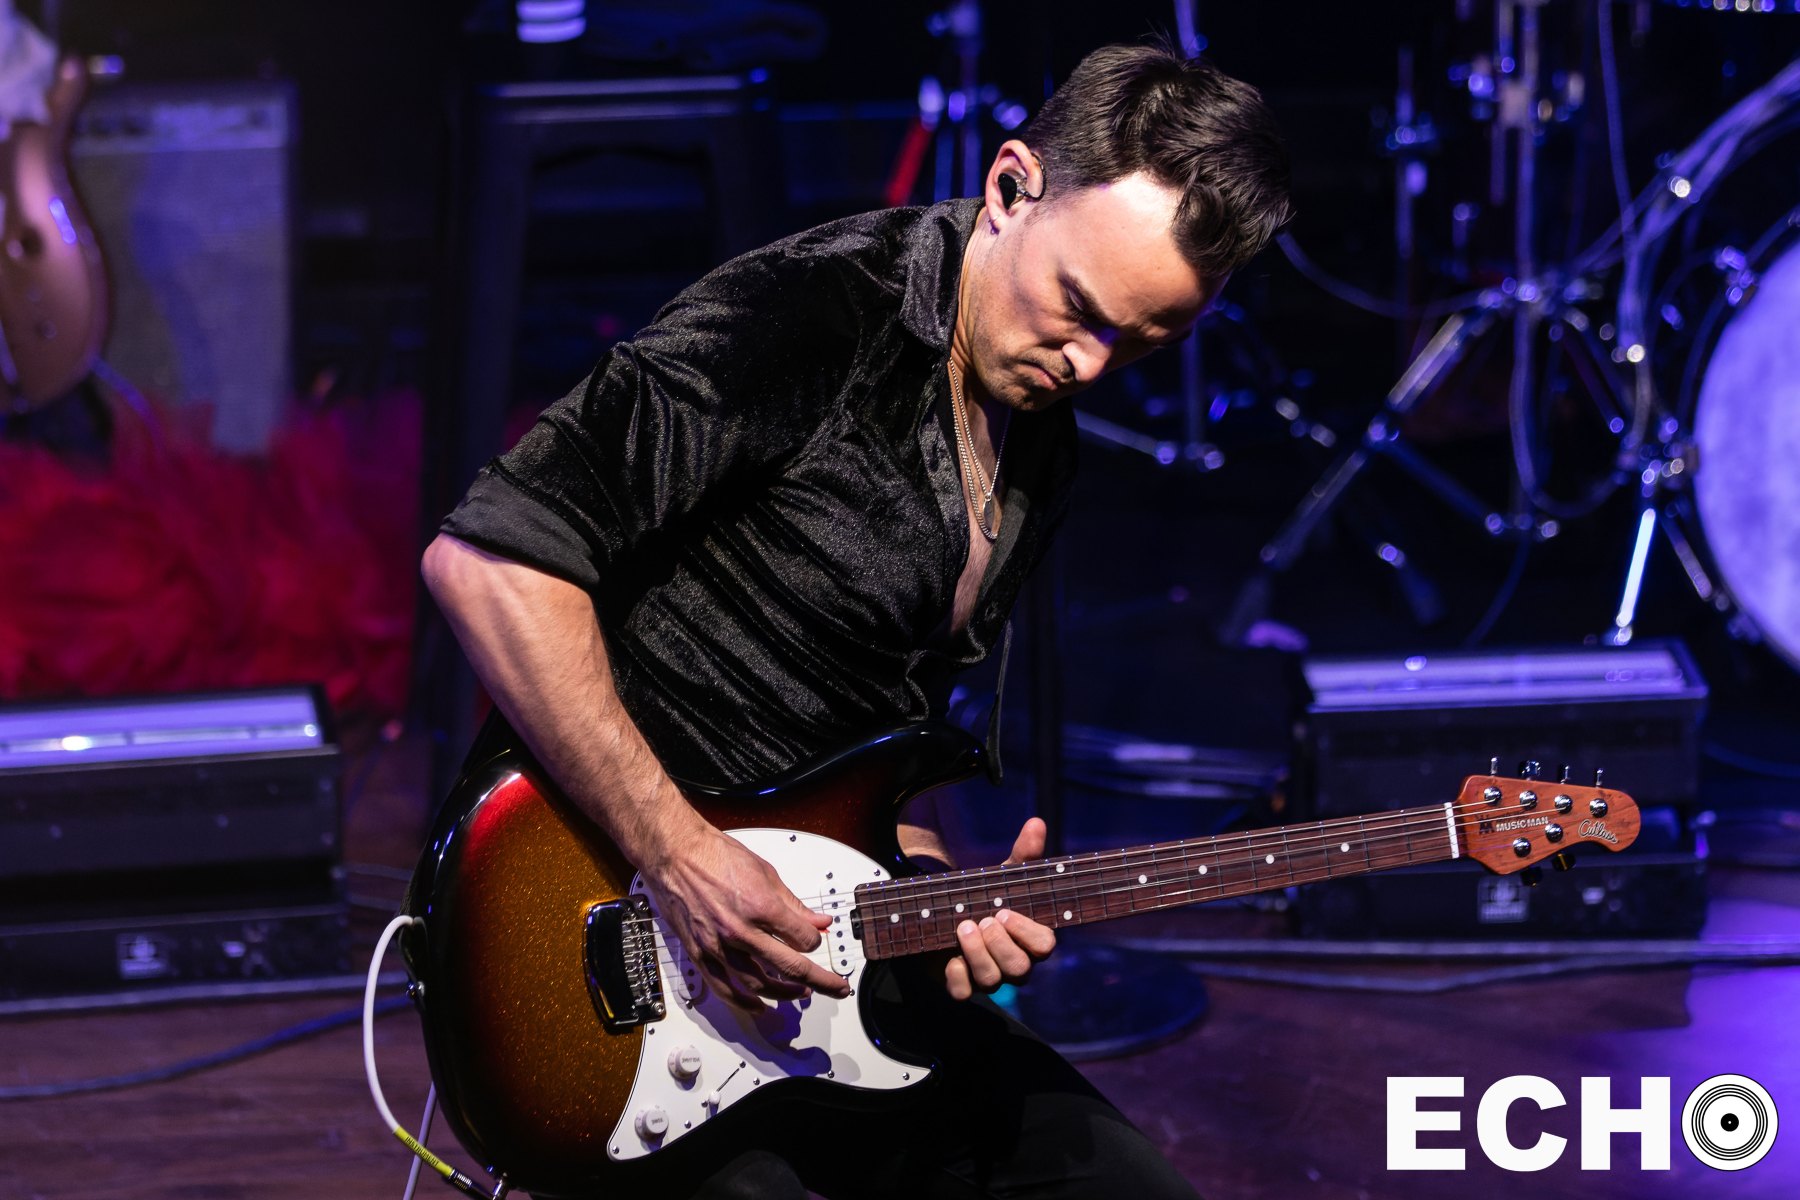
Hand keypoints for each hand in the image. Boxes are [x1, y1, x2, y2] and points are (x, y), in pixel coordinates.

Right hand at [641, 823, 852, 1011]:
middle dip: (820, 981)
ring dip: (785, 994)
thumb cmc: (714, 855)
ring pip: (759, 984)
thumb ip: (794, 904)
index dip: (815, 942)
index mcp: (761, 906)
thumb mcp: (765, 873)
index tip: (817, 940)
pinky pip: (725, 988)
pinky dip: (744, 1002)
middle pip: (790, 967)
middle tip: (835, 988)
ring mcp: (718, 946)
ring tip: (802, 995)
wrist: (674, 854)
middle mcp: (741, 931)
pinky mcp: (700, 954)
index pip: (803, 939)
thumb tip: (818, 921)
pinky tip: (759, 1006)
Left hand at [942, 817, 1057, 1000]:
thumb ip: (1022, 853)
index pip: (1045, 946)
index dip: (1028, 933)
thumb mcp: (1002, 876)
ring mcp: (988, 976)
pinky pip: (962, 992)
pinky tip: (949, 957)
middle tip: (985, 919)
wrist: (945, 912)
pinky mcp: (961, 983)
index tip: (1006, 911)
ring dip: (977, 954)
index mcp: (1029, 938)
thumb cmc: (985, 896)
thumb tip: (1036, 823)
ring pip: (992, 981)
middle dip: (1001, 944)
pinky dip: (956, 976)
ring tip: (963, 927)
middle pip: (1020, 969)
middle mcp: (1013, 962)